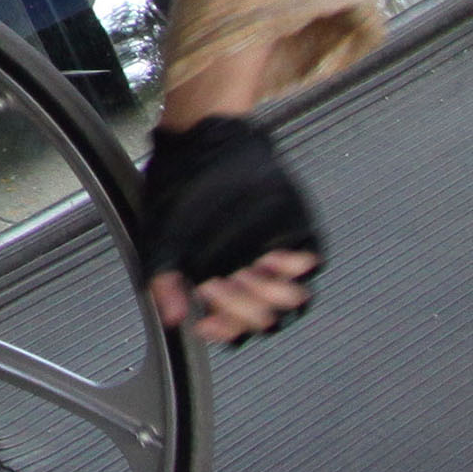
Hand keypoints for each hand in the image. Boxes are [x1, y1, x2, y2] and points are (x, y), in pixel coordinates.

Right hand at [138, 113, 324, 345]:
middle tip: (216, 283)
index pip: (234, 324)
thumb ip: (165, 278)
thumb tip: (173, 316)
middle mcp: (251, 270)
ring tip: (244, 272)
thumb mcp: (161, 238)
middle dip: (239, 306)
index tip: (206, 323)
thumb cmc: (179, 188)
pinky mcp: (294, 229)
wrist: (201, 142)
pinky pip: (311, 260)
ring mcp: (275, 251)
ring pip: (293, 297)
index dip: (222, 329)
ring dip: (270, 294)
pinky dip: (295, 267)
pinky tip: (270, 257)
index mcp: (221, 277)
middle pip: (265, 316)